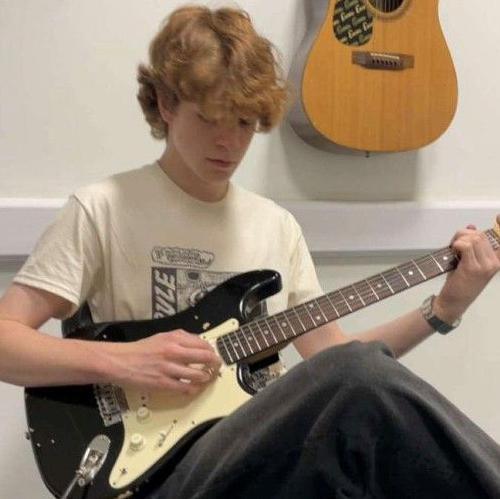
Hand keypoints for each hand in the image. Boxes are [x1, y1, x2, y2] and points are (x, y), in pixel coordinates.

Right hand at [105, 329, 221, 394]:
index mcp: (175, 338)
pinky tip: (194, 388)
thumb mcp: (162, 337)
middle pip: (205, 358)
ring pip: (198, 375)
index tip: (214, 355)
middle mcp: (174, 352)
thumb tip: (199, 344)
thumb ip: (181, 339)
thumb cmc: (140, 350)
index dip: (212, 351)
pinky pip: (186, 388)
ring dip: (206, 378)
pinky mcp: (163, 383)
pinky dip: (194, 389)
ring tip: (206, 378)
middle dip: (215, 364)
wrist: (120, 361)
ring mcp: (169, 368)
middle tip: (216, 367)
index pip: (203, 344)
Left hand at [433, 214, 499, 322]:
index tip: (499, 215)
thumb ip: (472, 245)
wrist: (454, 302)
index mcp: (496, 260)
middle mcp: (495, 262)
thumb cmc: (460, 283)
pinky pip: (465, 245)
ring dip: (458, 239)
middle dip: (463, 234)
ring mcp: (486, 266)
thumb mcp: (467, 262)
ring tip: (453, 250)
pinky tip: (453, 251)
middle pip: (480, 235)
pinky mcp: (473, 268)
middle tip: (454, 244)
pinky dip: (456, 244)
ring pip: (473, 238)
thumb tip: (471, 226)